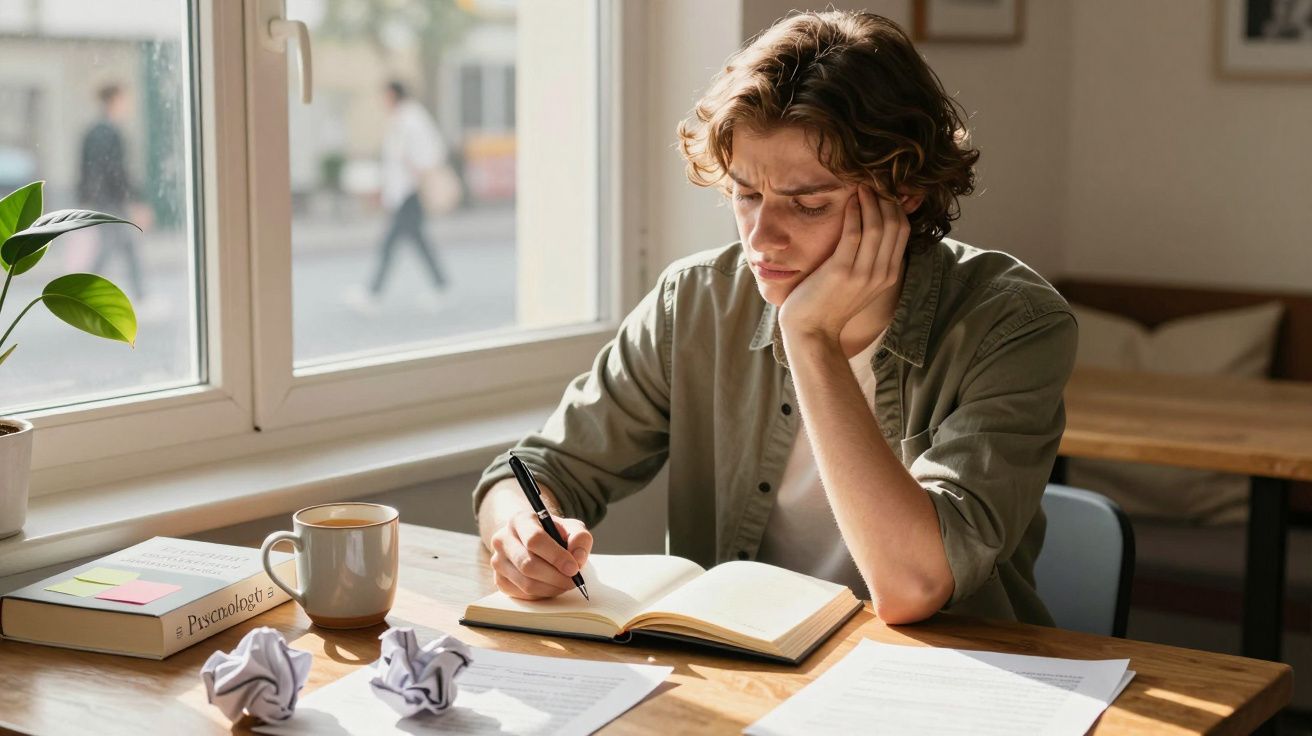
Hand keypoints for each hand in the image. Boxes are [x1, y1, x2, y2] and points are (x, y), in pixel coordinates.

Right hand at [489, 510, 592, 599]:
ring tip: (566, 583)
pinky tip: (552, 586)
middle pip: (528, 564)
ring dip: (551, 588)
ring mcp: (498, 561)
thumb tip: (578, 558)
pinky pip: (522, 594)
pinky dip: (542, 594)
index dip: (556, 556)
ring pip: (526, 583)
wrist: (531, 540)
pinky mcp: (499, 580)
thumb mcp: (570, 528)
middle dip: (556, 576)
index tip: (574, 568)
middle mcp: (503, 539)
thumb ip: (579, 538)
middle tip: (574, 580)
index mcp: (519, 520)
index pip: (534, 540)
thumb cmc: (552, 534)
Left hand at [778, 184, 910, 340]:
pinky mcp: (841, 271)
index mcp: (889, 275)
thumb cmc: (830, 303)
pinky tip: (848, 201)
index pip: (903, 230)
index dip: (895, 206)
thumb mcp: (859, 282)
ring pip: (878, 226)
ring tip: (860, 187)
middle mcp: (881, 274)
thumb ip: (870, 259)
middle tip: (872, 182)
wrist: (811, 331)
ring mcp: (863, 274)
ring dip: (870, 201)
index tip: (883, 190)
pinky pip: (853, 233)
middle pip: (895, 224)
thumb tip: (872, 229)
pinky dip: (853, 213)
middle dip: (885, 199)